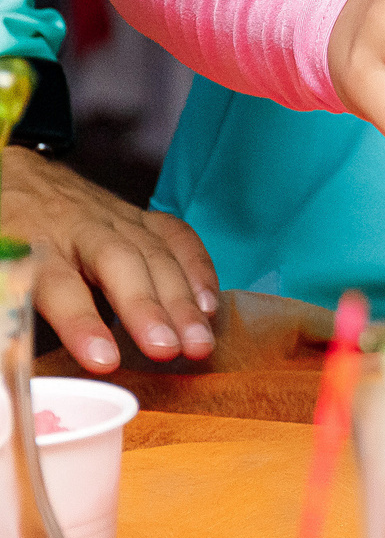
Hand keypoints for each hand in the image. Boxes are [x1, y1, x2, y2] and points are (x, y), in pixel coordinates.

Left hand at [4, 147, 218, 369]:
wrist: (16, 177)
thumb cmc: (5, 227)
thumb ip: (9, 302)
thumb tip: (10, 357)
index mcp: (32, 242)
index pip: (57, 283)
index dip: (81, 321)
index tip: (103, 359)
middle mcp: (79, 227)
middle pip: (118, 263)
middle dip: (147, 307)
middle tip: (166, 349)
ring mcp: (116, 218)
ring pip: (155, 253)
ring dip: (183, 300)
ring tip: (198, 342)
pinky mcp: (141, 217)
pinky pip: (178, 238)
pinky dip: (199, 270)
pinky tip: (210, 306)